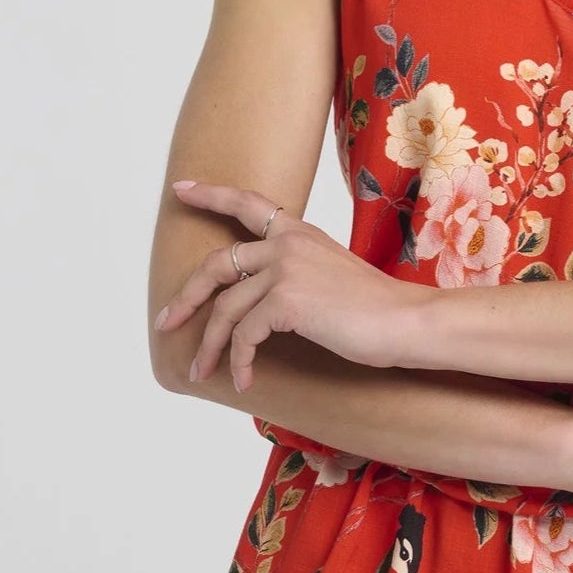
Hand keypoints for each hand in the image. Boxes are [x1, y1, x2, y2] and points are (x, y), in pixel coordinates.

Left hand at [155, 180, 435, 388]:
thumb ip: (296, 272)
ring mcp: (284, 269)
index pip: (247, 203)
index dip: (209, 195)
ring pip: (225, 310)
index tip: (180, 191)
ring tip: (200, 372)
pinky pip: (245, 336)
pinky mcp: (285, 301)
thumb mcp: (330, 274)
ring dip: (209, 347)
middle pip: (216, 265)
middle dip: (185, 297)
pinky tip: (244, 380)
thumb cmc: (377, 308)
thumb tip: (261, 303)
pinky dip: (239, 363)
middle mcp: (286, 243)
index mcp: (299, 231)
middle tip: (166, 322)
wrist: (406, 321)